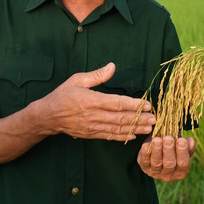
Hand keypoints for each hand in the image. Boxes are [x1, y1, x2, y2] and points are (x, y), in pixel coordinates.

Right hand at [38, 62, 155, 141]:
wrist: (48, 116)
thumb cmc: (63, 95)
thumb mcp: (78, 79)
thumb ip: (97, 75)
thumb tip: (112, 66)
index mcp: (91, 100)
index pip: (117, 103)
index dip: (134, 104)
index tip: (147, 104)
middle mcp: (93, 115)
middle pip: (121, 118)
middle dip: (140, 118)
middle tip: (155, 118)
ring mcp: (92, 127)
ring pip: (118, 129)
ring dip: (135, 128)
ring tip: (150, 127)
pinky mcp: (91, 134)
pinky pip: (110, 136)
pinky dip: (123, 137)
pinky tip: (134, 135)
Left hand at [137, 135, 195, 181]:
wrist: (158, 152)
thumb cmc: (173, 149)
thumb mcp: (181, 147)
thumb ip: (187, 145)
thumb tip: (190, 141)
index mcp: (181, 171)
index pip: (183, 163)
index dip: (182, 152)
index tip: (181, 140)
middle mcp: (169, 175)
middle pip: (169, 164)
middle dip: (169, 150)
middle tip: (168, 138)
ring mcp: (156, 173)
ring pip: (156, 162)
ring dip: (157, 150)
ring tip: (157, 139)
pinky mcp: (145, 168)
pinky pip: (144, 161)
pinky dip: (144, 153)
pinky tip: (146, 145)